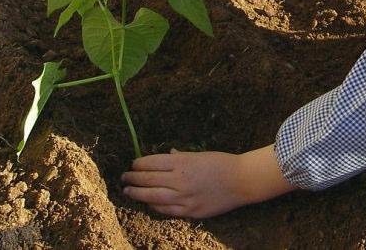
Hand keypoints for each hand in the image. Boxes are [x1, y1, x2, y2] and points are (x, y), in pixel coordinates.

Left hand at [121, 145, 295, 217]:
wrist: (241, 181)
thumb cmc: (221, 163)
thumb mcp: (200, 155)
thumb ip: (180, 157)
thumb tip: (166, 157)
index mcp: (182, 163)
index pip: (151, 163)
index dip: (138, 164)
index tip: (132, 164)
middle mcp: (180, 180)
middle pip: (148, 179)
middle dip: (133, 178)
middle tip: (124, 177)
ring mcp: (184, 198)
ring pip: (152, 197)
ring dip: (137, 193)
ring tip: (128, 191)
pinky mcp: (190, 211)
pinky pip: (166, 210)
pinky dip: (154, 206)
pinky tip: (148, 203)